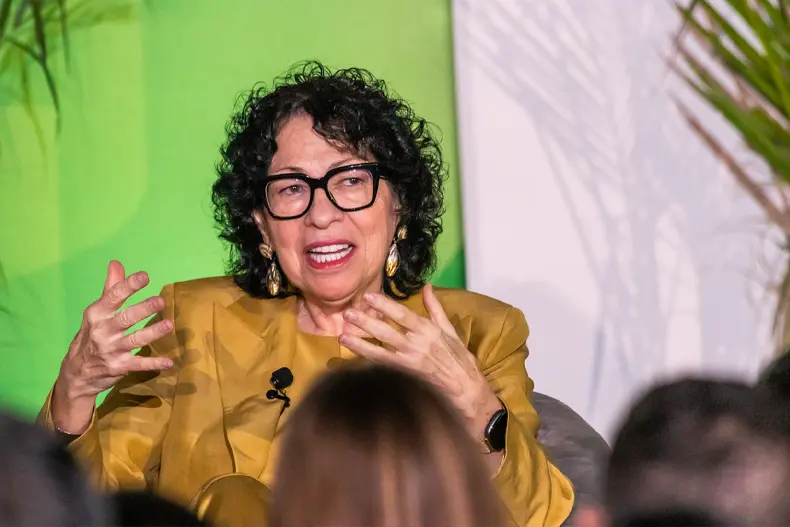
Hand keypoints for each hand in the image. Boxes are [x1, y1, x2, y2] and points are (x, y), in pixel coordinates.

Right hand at [52, 261, 173, 432]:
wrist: (76, 373)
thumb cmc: (90, 335)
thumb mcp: (96, 312)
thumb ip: (111, 288)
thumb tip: (116, 263)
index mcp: (97, 314)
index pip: (113, 296)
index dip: (129, 285)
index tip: (145, 276)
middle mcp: (103, 331)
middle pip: (126, 318)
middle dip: (143, 309)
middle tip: (161, 301)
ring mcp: (111, 350)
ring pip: (135, 339)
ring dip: (153, 332)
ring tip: (169, 325)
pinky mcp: (119, 367)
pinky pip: (138, 364)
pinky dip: (154, 363)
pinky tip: (169, 361)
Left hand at [339, 284, 501, 439]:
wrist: (465, 387)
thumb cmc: (458, 357)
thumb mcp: (448, 329)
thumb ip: (435, 307)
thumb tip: (427, 286)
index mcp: (428, 330)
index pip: (402, 314)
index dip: (384, 305)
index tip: (368, 297)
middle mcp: (417, 345)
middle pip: (387, 331)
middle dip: (366, 322)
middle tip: (348, 313)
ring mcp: (410, 362)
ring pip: (381, 350)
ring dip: (361, 343)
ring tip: (343, 336)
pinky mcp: (406, 376)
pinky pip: (384, 367)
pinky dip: (369, 361)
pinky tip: (355, 357)